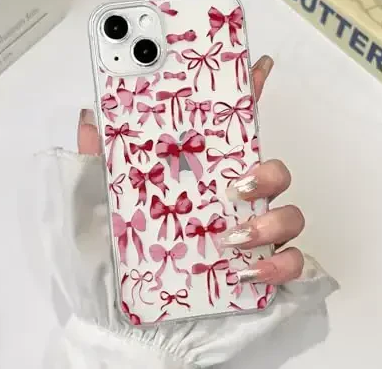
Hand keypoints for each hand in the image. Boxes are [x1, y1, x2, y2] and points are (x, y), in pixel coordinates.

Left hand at [78, 55, 304, 286]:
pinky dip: (279, 265)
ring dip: (271, 220)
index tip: (258, 64)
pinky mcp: (260, 273)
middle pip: (272, 170)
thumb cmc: (113, 257)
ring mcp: (250, 236)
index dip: (249, 94)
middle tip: (234, 186)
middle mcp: (232, 203)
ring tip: (233, 236)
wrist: (123, 318)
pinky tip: (248, 272)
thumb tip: (90, 116)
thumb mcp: (97, 201)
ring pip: (290, 213)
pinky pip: (291, 264)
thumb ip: (95, 160)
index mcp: (202, 177)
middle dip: (266, 171)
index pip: (232, 129)